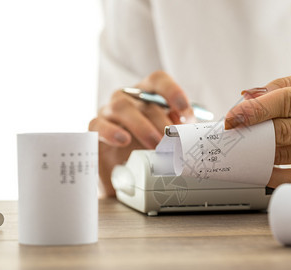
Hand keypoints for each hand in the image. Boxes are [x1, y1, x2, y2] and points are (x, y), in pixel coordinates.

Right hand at [89, 71, 194, 195]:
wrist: (120, 168)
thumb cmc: (147, 146)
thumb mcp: (167, 137)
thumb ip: (179, 128)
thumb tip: (196, 129)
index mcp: (147, 94)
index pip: (158, 80)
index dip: (173, 91)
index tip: (184, 112)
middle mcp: (127, 97)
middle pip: (144, 100)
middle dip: (162, 122)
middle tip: (173, 141)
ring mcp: (108, 110)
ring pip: (121, 107)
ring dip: (142, 126)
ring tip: (155, 144)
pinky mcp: (95, 128)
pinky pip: (98, 124)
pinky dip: (111, 132)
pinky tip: (123, 140)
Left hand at [225, 68, 290, 186]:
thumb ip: (285, 85)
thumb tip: (247, 98)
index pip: (289, 100)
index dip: (255, 110)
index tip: (233, 117)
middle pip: (285, 131)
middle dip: (252, 133)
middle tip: (234, 134)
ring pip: (287, 156)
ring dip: (259, 153)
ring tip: (246, 147)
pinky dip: (274, 174)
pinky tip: (264, 166)